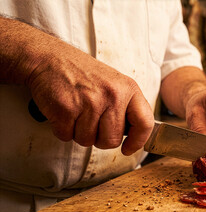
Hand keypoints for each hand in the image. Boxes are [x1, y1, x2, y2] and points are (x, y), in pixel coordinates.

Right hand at [27, 40, 153, 155]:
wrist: (49, 58)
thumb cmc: (83, 74)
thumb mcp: (114, 83)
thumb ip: (126, 107)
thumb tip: (135, 137)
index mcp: (128, 88)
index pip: (145, 123)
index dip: (138, 141)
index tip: (128, 148)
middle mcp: (112, 95)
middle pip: (112, 140)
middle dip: (99, 138)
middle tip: (90, 120)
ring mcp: (89, 102)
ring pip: (87, 141)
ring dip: (78, 132)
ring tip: (76, 111)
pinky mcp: (66, 109)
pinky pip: (67, 136)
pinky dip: (62, 129)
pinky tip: (64, 111)